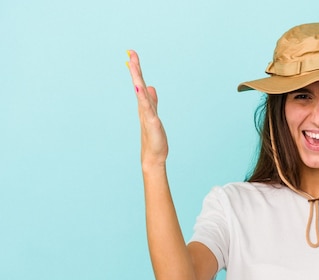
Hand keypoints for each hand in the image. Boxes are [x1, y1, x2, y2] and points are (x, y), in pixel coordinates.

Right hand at [126, 50, 168, 168]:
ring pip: (141, 93)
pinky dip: (143, 97)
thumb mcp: (154, 114)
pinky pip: (147, 107)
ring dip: (137, 79)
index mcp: (144, 104)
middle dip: (135, 69)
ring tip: (133, 65)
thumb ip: (152, 100)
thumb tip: (149, 87)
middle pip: (138, 84)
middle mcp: (143, 107)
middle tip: (131, 52)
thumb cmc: (154, 137)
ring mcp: (147, 114)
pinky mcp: (152, 122)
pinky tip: (141, 88)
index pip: (140, 83)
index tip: (132, 54)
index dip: (136, 69)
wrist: (154, 155)